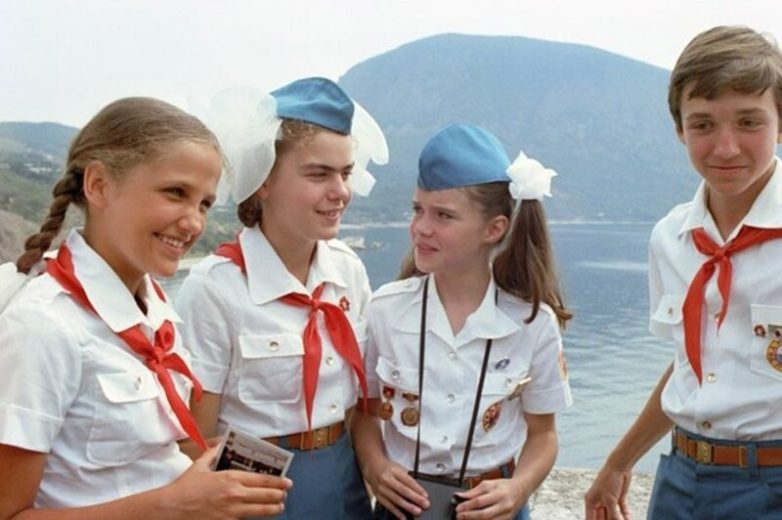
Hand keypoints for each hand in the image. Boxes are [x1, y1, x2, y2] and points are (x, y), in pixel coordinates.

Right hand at [160, 446, 292, 518]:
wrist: (171, 509)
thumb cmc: (184, 488)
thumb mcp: (199, 466)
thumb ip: (212, 453)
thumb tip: (219, 443)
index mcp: (231, 477)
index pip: (262, 479)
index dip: (278, 482)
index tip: (287, 482)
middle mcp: (235, 494)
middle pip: (266, 495)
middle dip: (279, 495)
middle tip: (285, 494)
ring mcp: (232, 512)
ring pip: (261, 511)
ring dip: (273, 509)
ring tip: (279, 507)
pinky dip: (254, 518)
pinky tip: (258, 517)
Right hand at [367, 459, 429, 518]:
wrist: (372, 467)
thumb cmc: (388, 469)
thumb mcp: (399, 469)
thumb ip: (408, 479)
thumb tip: (419, 491)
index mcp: (394, 470)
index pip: (408, 480)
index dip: (417, 488)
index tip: (425, 495)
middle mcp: (387, 479)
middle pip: (403, 490)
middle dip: (415, 498)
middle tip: (425, 504)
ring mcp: (381, 488)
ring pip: (396, 499)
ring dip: (407, 506)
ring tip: (417, 511)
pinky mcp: (378, 496)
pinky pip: (388, 505)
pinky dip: (397, 512)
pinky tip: (403, 517)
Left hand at [452, 478, 524, 519]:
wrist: (520, 490)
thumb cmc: (504, 486)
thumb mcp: (489, 483)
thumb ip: (474, 491)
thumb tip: (460, 496)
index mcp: (498, 493)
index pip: (480, 501)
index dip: (467, 506)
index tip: (458, 507)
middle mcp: (504, 505)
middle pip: (484, 514)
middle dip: (469, 516)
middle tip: (459, 516)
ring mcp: (507, 515)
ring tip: (466, 519)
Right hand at [584, 464, 632, 519]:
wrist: (620, 465)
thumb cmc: (609, 479)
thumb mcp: (610, 500)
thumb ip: (613, 515)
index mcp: (591, 502)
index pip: (591, 519)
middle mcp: (599, 502)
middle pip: (603, 519)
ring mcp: (608, 500)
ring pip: (612, 516)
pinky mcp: (618, 498)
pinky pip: (621, 511)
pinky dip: (625, 516)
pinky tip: (628, 519)